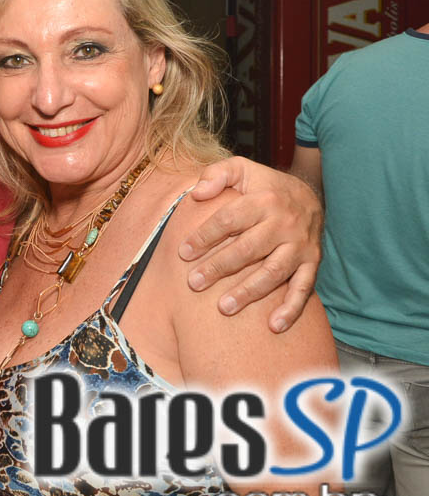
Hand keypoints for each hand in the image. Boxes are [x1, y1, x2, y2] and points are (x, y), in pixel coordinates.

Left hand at [179, 156, 321, 332]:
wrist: (311, 196)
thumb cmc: (264, 186)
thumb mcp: (241, 169)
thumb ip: (217, 174)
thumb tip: (197, 193)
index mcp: (264, 200)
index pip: (229, 219)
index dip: (204, 236)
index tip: (183, 252)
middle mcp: (284, 223)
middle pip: (248, 249)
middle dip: (219, 268)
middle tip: (194, 283)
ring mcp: (300, 246)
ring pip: (273, 272)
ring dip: (249, 292)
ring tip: (224, 307)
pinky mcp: (312, 263)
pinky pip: (304, 288)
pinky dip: (291, 309)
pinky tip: (274, 326)